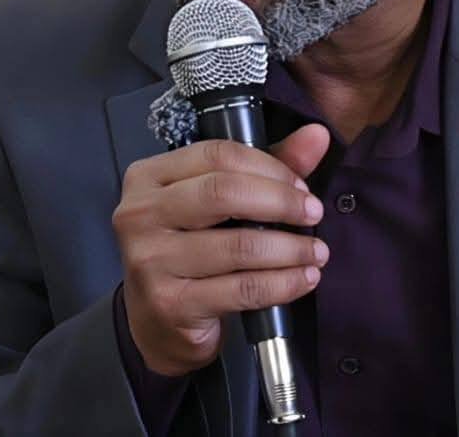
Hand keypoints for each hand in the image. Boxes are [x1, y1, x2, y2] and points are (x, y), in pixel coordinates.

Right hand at [112, 123, 331, 375]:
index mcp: (149, 177)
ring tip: (316, 252)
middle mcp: (141, 214)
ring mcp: (151, 261)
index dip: (269, 166)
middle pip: (223, 193)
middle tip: (313, 214)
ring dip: (290, 249)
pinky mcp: (171, 304)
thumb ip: (268, 166)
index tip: (301, 185)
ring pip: (239, 245)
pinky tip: (302, 279)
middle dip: (281, 202)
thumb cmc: (190, 251)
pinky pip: (242, 288)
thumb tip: (317, 136)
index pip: (217, 155)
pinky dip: (283, 283)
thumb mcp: (219, 203)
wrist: (156, 323)